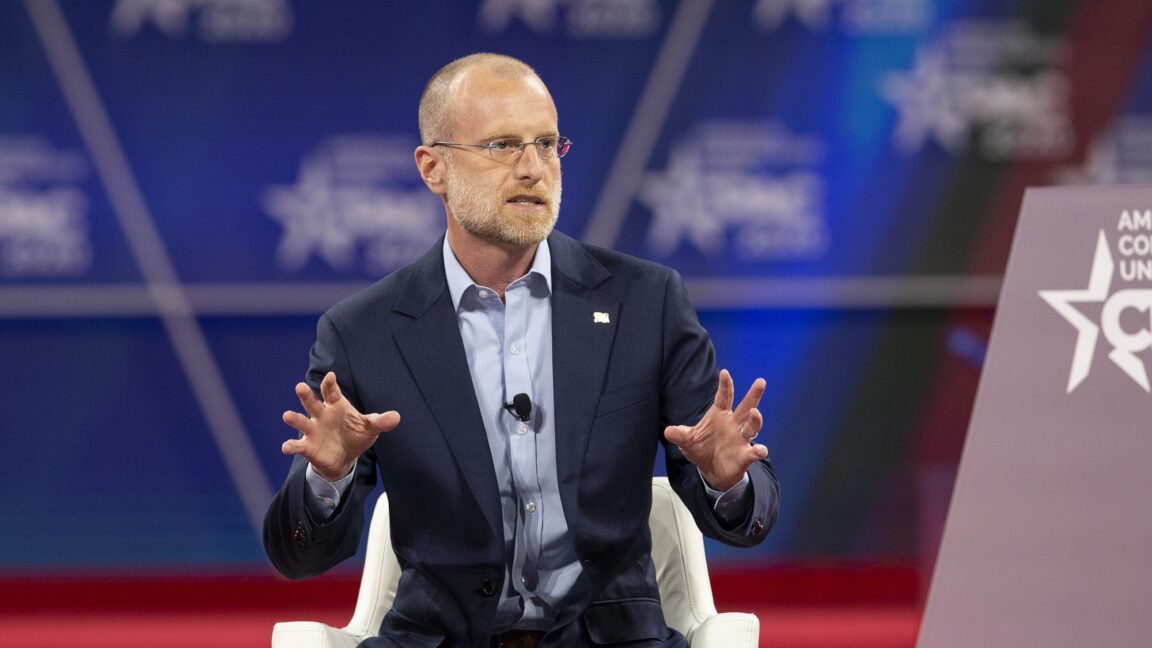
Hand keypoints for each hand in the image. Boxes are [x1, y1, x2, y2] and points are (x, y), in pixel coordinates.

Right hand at [280, 372, 399, 480]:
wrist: (345, 457)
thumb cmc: (356, 435)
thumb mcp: (370, 428)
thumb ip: (381, 421)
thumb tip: (396, 417)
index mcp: (336, 406)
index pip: (332, 392)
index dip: (330, 384)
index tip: (331, 376)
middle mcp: (321, 415)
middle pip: (312, 403)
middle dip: (306, 395)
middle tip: (300, 386)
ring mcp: (312, 430)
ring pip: (300, 422)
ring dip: (294, 418)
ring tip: (287, 415)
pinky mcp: (307, 446)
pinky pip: (296, 445)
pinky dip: (290, 445)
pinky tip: (286, 447)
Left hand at [664, 369, 768, 490]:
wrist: (711, 471)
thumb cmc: (700, 449)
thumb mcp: (687, 441)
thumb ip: (679, 435)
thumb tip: (668, 431)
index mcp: (719, 415)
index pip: (724, 397)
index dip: (725, 385)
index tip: (724, 372)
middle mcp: (733, 424)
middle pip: (746, 406)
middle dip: (753, 395)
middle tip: (761, 382)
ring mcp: (741, 439)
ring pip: (753, 426)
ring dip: (756, 420)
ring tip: (755, 412)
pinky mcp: (745, 455)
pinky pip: (755, 451)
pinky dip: (759, 451)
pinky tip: (760, 450)